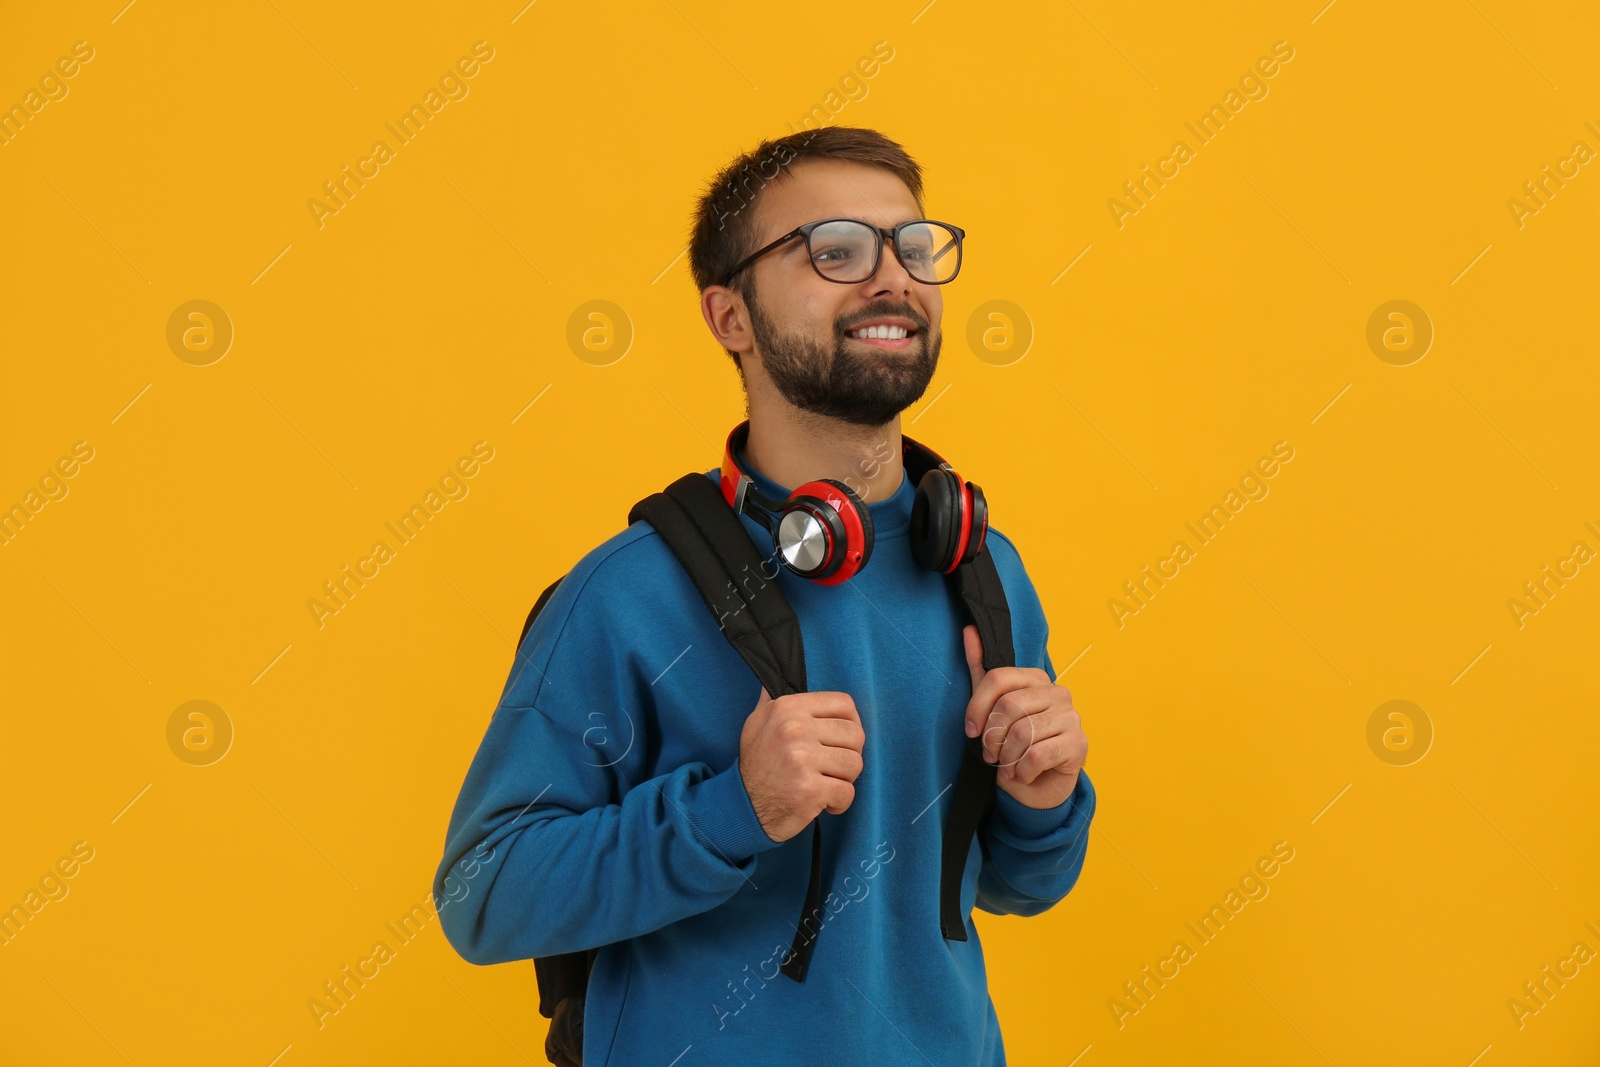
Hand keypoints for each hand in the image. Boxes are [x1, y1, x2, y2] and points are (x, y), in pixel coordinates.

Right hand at [738, 686, 865, 842]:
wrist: (743, 808)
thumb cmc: (756, 765)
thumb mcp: (757, 723)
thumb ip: (774, 700)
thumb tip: (781, 675)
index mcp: (787, 708)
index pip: (844, 703)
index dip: (851, 722)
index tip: (841, 739)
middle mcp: (794, 730)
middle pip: (855, 734)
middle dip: (850, 753)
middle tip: (832, 766)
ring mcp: (802, 760)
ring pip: (855, 763)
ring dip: (845, 779)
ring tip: (826, 783)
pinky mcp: (810, 790)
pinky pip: (847, 793)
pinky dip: (840, 802)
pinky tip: (824, 803)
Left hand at [962, 625, 1087, 809]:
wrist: (1041, 784)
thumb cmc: (1016, 743)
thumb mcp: (992, 705)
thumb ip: (981, 669)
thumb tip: (969, 631)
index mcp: (1037, 678)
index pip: (998, 679)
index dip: (977, 707)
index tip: (971, 731)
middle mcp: (1058, 693)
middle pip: (1008, 706)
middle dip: (992, 737)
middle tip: (992, 754)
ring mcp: (1071, 717)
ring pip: (1022, 733)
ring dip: (1007, 758)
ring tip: (1008, 766)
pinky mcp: (1078, 744)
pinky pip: (1037, 755)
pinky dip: (1022, 771)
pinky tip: (1024, 774)